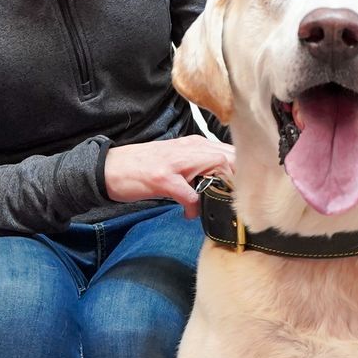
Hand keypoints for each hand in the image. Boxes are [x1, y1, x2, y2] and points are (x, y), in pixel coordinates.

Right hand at [104, 136, 234, 218]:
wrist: (109, 168)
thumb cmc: (143, 168)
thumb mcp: (177, 162)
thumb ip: (200, 168)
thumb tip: (223, 184)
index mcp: (194, 144)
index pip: (232, 151)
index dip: (245, 171)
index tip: (248, 190)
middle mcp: (189, 148)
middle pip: (231, 157)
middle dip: (240, 180)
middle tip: (236, 202)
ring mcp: (176, 162)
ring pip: (216, 167)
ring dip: (221, 189)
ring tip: (216, 205)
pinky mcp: (162, 177)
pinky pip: (189, 193)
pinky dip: (193, 206)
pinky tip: (188, 213)